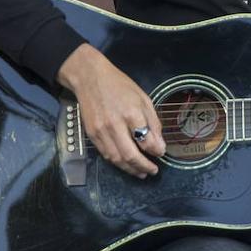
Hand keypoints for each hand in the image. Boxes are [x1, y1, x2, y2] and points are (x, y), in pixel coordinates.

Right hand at [57, 43, 164, 177]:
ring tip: (141, 173)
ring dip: (130, 169)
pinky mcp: (91, 135)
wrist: (90, 78)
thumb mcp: (143, 98)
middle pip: (130, 155)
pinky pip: (106, 154)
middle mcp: (115, 125)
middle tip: (152, 171)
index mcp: (131, 113)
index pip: (146, 141)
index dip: (156, 151)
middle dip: (144, 167)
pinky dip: (117, 162)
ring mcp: (101, 131)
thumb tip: (159, 145)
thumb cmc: (119, 86)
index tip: (161, 153)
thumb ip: (153, 122)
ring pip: (117, 159)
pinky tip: (126, 164)